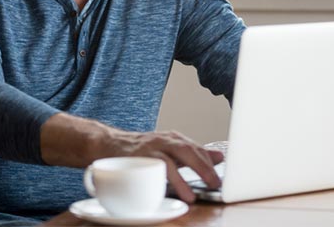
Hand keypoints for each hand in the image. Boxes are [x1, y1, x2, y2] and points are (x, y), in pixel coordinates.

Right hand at [40, 113, 222, 202]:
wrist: (107, 144)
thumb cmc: (142, 151)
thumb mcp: (170, 150)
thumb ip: (194, 155)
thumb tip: (220, 157)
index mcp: (175, 139)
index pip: (198, 148)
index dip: (211, 161)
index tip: (225, 175)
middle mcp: (165, 140)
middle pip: (189, 151)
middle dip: (204, 168)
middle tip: (215, 184)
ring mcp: (151, 147)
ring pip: (172, 159)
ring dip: (185, 177)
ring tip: (193, 194)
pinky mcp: (138, 156)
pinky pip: (155, 168)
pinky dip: (167, 180)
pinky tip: (174, 191)